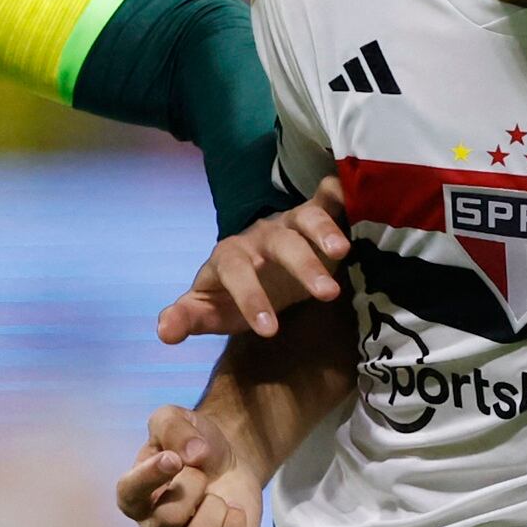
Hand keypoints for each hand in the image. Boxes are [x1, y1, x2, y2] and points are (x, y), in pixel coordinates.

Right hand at [115, 403, 266, 526]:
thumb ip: (173, 427)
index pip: (129, 495)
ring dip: (215, 507)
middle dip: (192, 488)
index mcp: (136, 495)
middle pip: (167, 520)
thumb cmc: (192, 443)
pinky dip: (235, 526)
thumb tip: (194, 454)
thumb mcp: (175, 419)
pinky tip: (233, 510)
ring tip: (217, 494)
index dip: (150, 477)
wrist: (229, 460)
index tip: (173, 458)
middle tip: (202, 472)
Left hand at [157, 178, 351, 343]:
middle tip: (328, 295)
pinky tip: (362, 198)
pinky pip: (328, 197)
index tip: (269, 330)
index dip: (250, 296)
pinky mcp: (314, 216)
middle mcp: (260, 236)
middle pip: (278, 242)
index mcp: (229, 257)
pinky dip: (342, 193)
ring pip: (306, 218)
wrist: (256, 272)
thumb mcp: (210, 311)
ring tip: (345, 253)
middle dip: (302, 266)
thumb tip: (164, 333)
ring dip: (325, 231)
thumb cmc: (232, 296)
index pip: (235, 271)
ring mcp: (289, 223)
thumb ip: (188, 318)